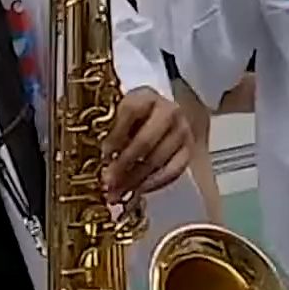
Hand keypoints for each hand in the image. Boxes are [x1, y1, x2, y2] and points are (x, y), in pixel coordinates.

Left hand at [102, 87, 192, 202]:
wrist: (160, 118)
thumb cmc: (134, 119)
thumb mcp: (119, 115)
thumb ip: (108, 133)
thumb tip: (99, 160)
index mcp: (145, 97)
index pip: (130, 112)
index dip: (115, 136)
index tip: (103, 155)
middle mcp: (168, 111)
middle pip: (145, 141)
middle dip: (124, 164)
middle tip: (108, 181)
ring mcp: (182, 131)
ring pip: (157, 159)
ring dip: (135, 179)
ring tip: (117, 192)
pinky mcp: (189, 149)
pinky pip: (173, 171)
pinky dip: (153, 183)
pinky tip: (138, 189)